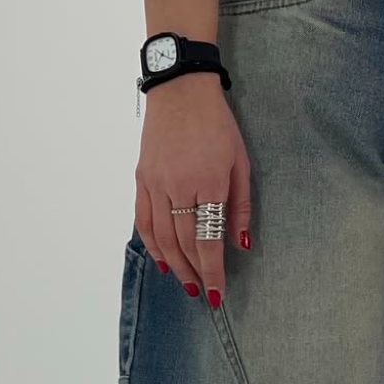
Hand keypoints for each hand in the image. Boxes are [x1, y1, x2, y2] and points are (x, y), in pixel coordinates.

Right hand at [134, 72, 251, 308]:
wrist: (180, 90)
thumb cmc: (217, 125)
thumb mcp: (240, 163)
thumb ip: (240, 206)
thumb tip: (241, 244)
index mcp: (207, 183)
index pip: (208, 240)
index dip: (213, 270)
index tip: (218, 293)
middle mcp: (178, 187)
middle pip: (184, 243)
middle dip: (195, 273)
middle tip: (204, 293)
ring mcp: (155, 184)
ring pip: (162, 237)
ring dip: (174, 265)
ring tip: (186, 283)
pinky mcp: (142, 179)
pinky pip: (144, 220)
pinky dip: (152, 244)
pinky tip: (162, 261)